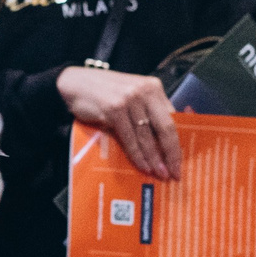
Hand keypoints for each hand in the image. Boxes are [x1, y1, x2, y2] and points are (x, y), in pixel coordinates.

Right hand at [56, 66, 181, 179]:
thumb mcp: (131, 96)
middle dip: (171, 154)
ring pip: (147, 136)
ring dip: (154, 158)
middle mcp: (144, 91)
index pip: (173, 118)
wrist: (75, 83)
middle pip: (165, 127)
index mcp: (153, 87)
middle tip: (174, 172)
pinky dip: (137, 155)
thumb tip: (164, 141)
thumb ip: (147, 111)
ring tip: (159, 173)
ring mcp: (129, 99)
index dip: (178, 142)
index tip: (179, 160)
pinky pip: (130, 138)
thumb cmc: (104, 92)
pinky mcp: (114, 109)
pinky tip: (143, 165)